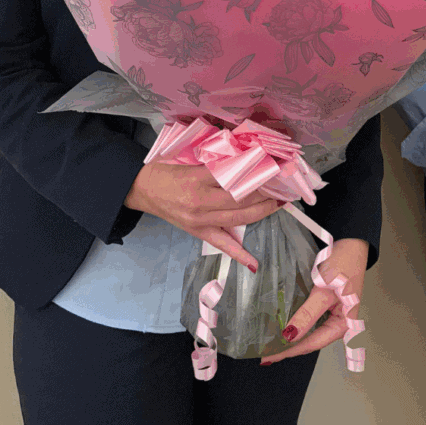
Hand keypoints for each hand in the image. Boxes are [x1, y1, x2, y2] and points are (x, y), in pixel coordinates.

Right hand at [124, 162, 281, 269]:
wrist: (144, 189)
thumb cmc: (168, 172)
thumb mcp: (192, 162)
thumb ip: (218, 164)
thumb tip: (246, 163)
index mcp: (199, 179)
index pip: (235, 176)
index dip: (256, 173)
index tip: (273, 168)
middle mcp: (201, 202)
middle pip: (240, 200)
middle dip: (264, 193)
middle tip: (282, 186)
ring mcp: (200, 220)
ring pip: (237, 219)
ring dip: (261, 213)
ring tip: (277, 204)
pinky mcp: (198, 232)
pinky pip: (221, 244)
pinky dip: (238, 254)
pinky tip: (253, 262)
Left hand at [260, 237, 368, 365]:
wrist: (351, 241)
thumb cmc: (344, 264)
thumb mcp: (324, 290)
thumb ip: (307, 314)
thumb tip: (289, 336)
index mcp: (342, 325)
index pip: (311, 343)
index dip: (289, 350)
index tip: (269, 356)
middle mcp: (338, 322)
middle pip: (310, 340)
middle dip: (289, 347)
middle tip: (266, 353)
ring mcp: (332, 313)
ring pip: (309, 330)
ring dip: (291, 336)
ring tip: (271, 342)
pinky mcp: (326, 303)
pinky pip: (309, 317)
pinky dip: (296, 322)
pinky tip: (283, 323)